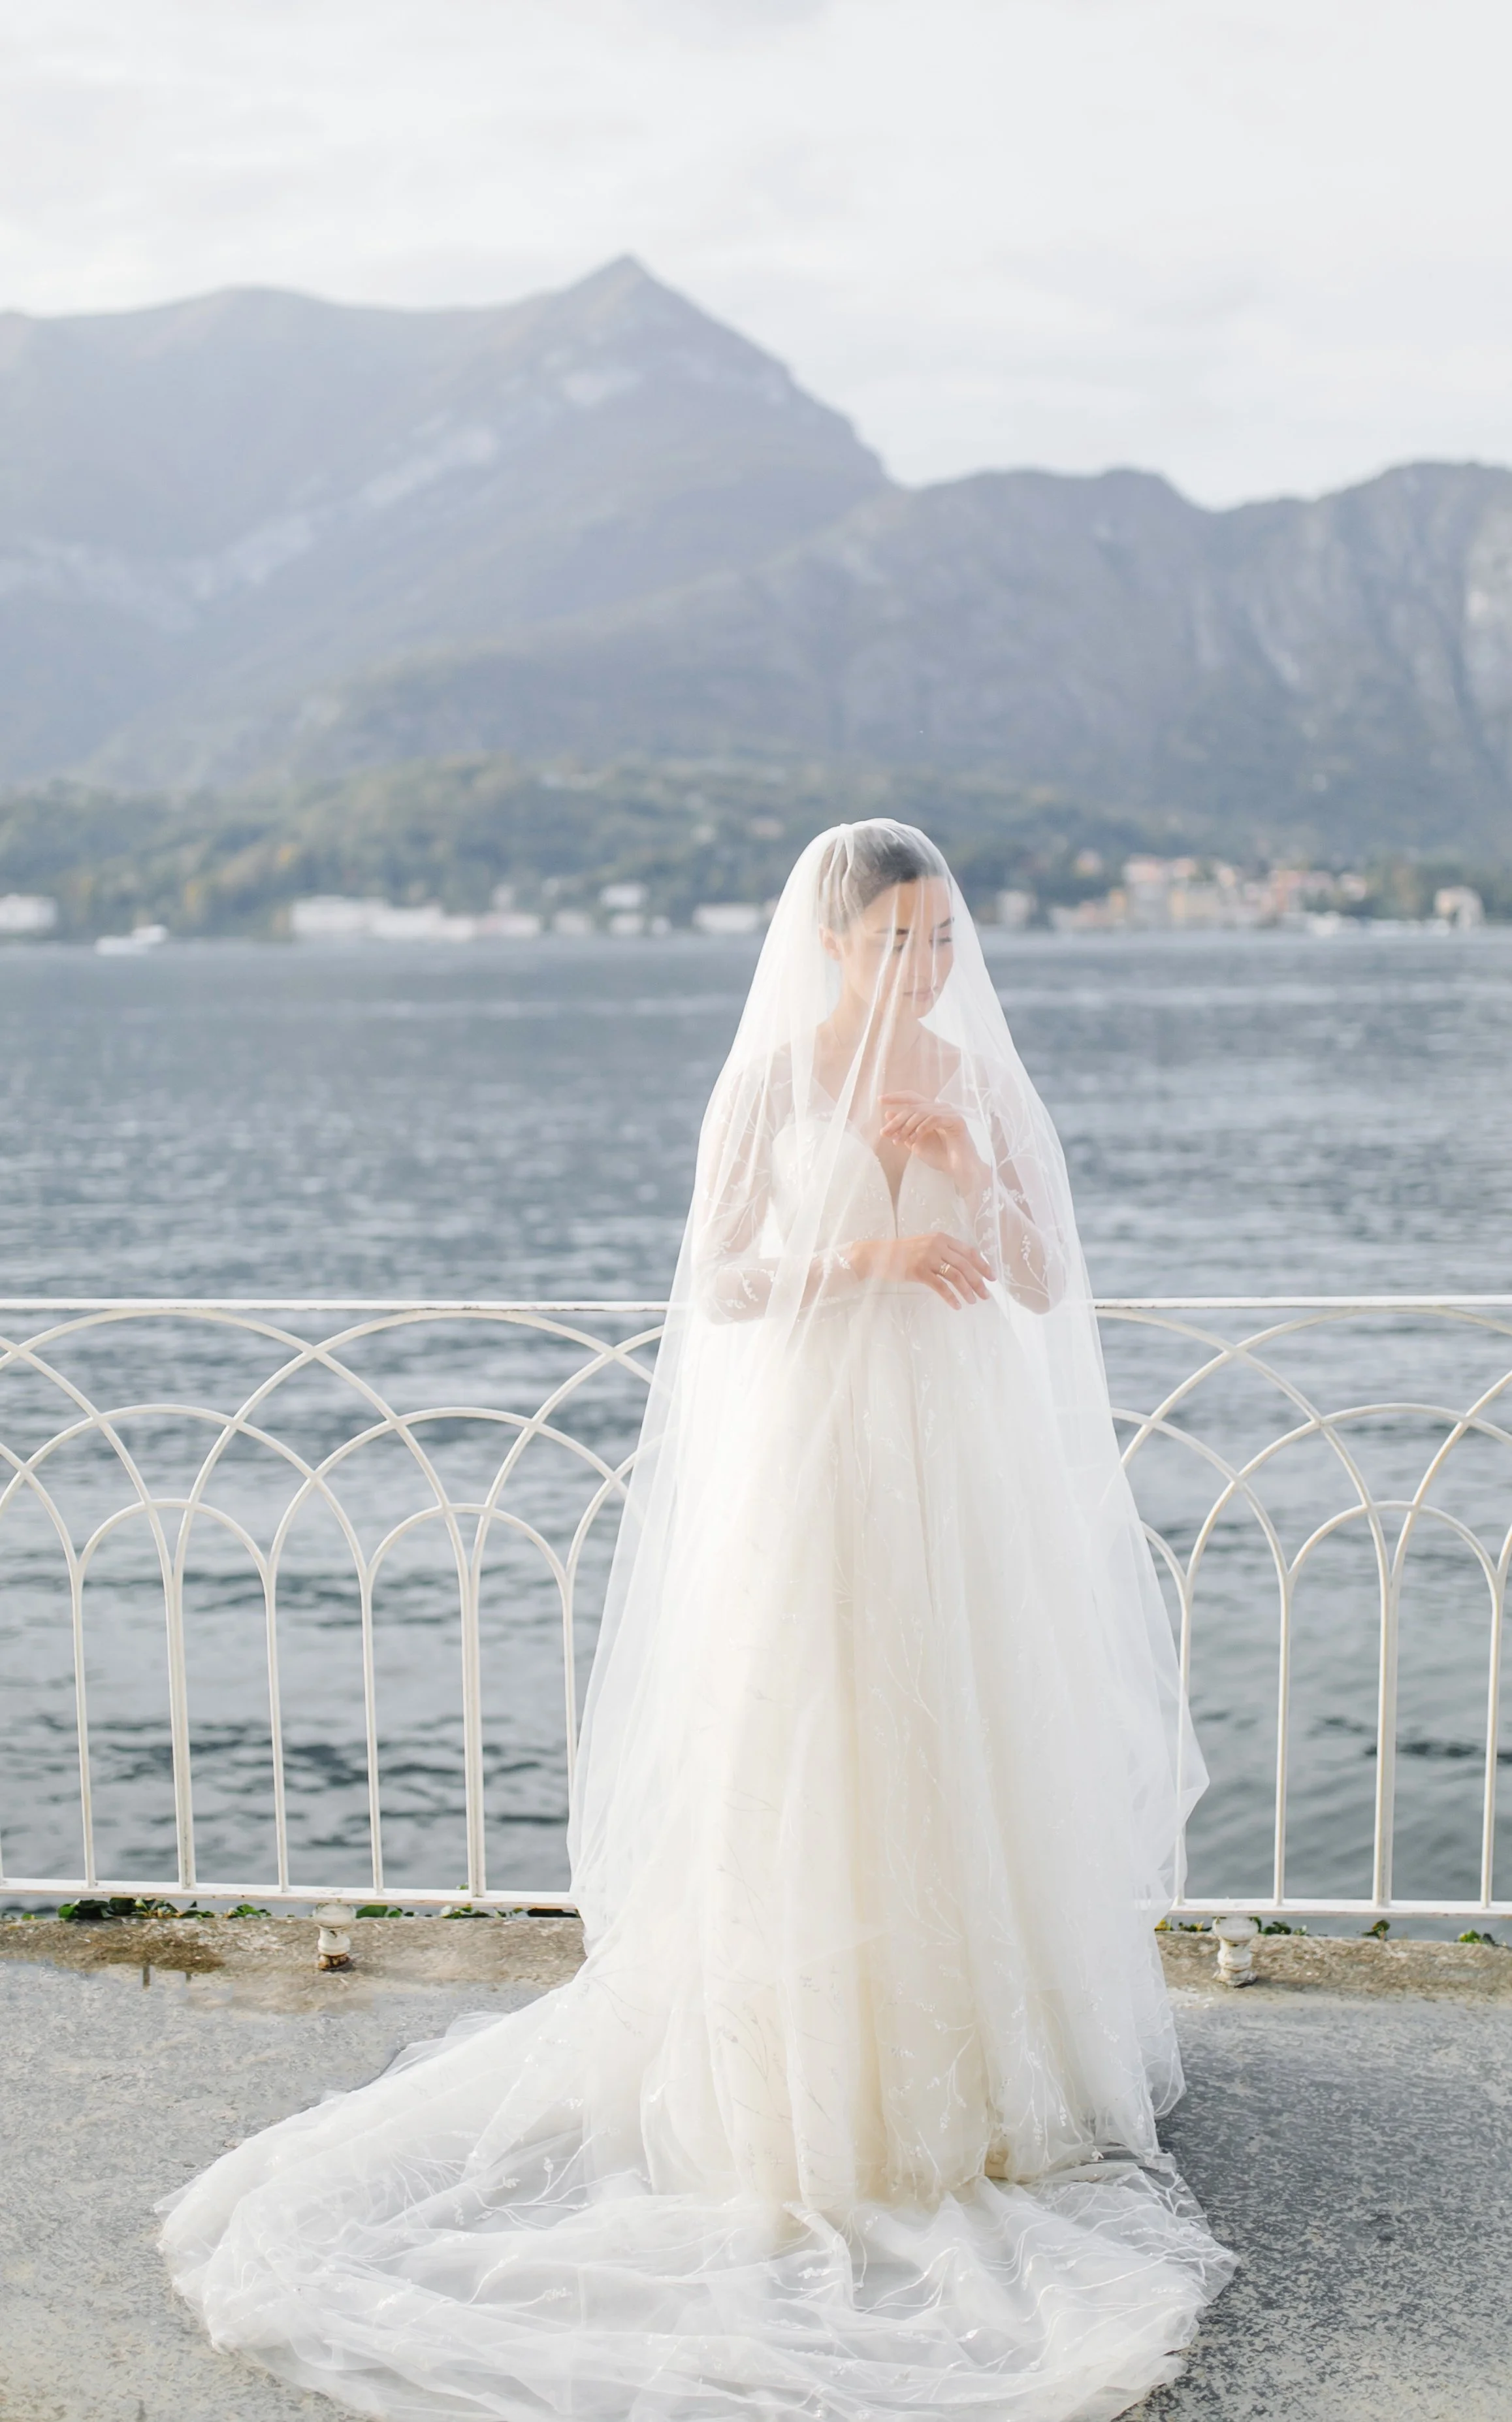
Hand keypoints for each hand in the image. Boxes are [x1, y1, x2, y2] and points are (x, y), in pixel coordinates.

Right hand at [848, 1231, 992, 1307]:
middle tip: (985, 1295)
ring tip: (972, 1301)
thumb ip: (944, 1251)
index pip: (969, 1252)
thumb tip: (965, 1267)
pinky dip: (951, 1297)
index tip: (992, 1278)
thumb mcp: (926, 1245)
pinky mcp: (919, 1271)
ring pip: (956, 1276)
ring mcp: (928, 1257)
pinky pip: (940, 1287)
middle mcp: (937, 1245)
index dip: (983, 1265)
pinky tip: (956, 1305)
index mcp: (942, 1238)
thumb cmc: (903, 1252)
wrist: (879, 1255)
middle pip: (966, 1265)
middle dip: (978, 1282)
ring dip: (967, 1291)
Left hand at [879, 1093, 985, 1192]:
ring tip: (899, 1140)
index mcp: (931, 1111)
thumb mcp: (915, 1142)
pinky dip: (921, 1128)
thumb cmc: (940, 1157)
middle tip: (885, 1133)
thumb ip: (903, 1129)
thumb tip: (888, 1114)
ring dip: (907, 1127)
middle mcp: (941, 1108)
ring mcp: (950, 1112)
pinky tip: (914, 1139)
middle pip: (913, 1106)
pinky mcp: (957, 1120)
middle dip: (897, 1120)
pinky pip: (934, 1118)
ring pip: (922, 1111)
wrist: (958, 1170)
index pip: (912, 1097)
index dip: (896, 1097)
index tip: (880, 1100)